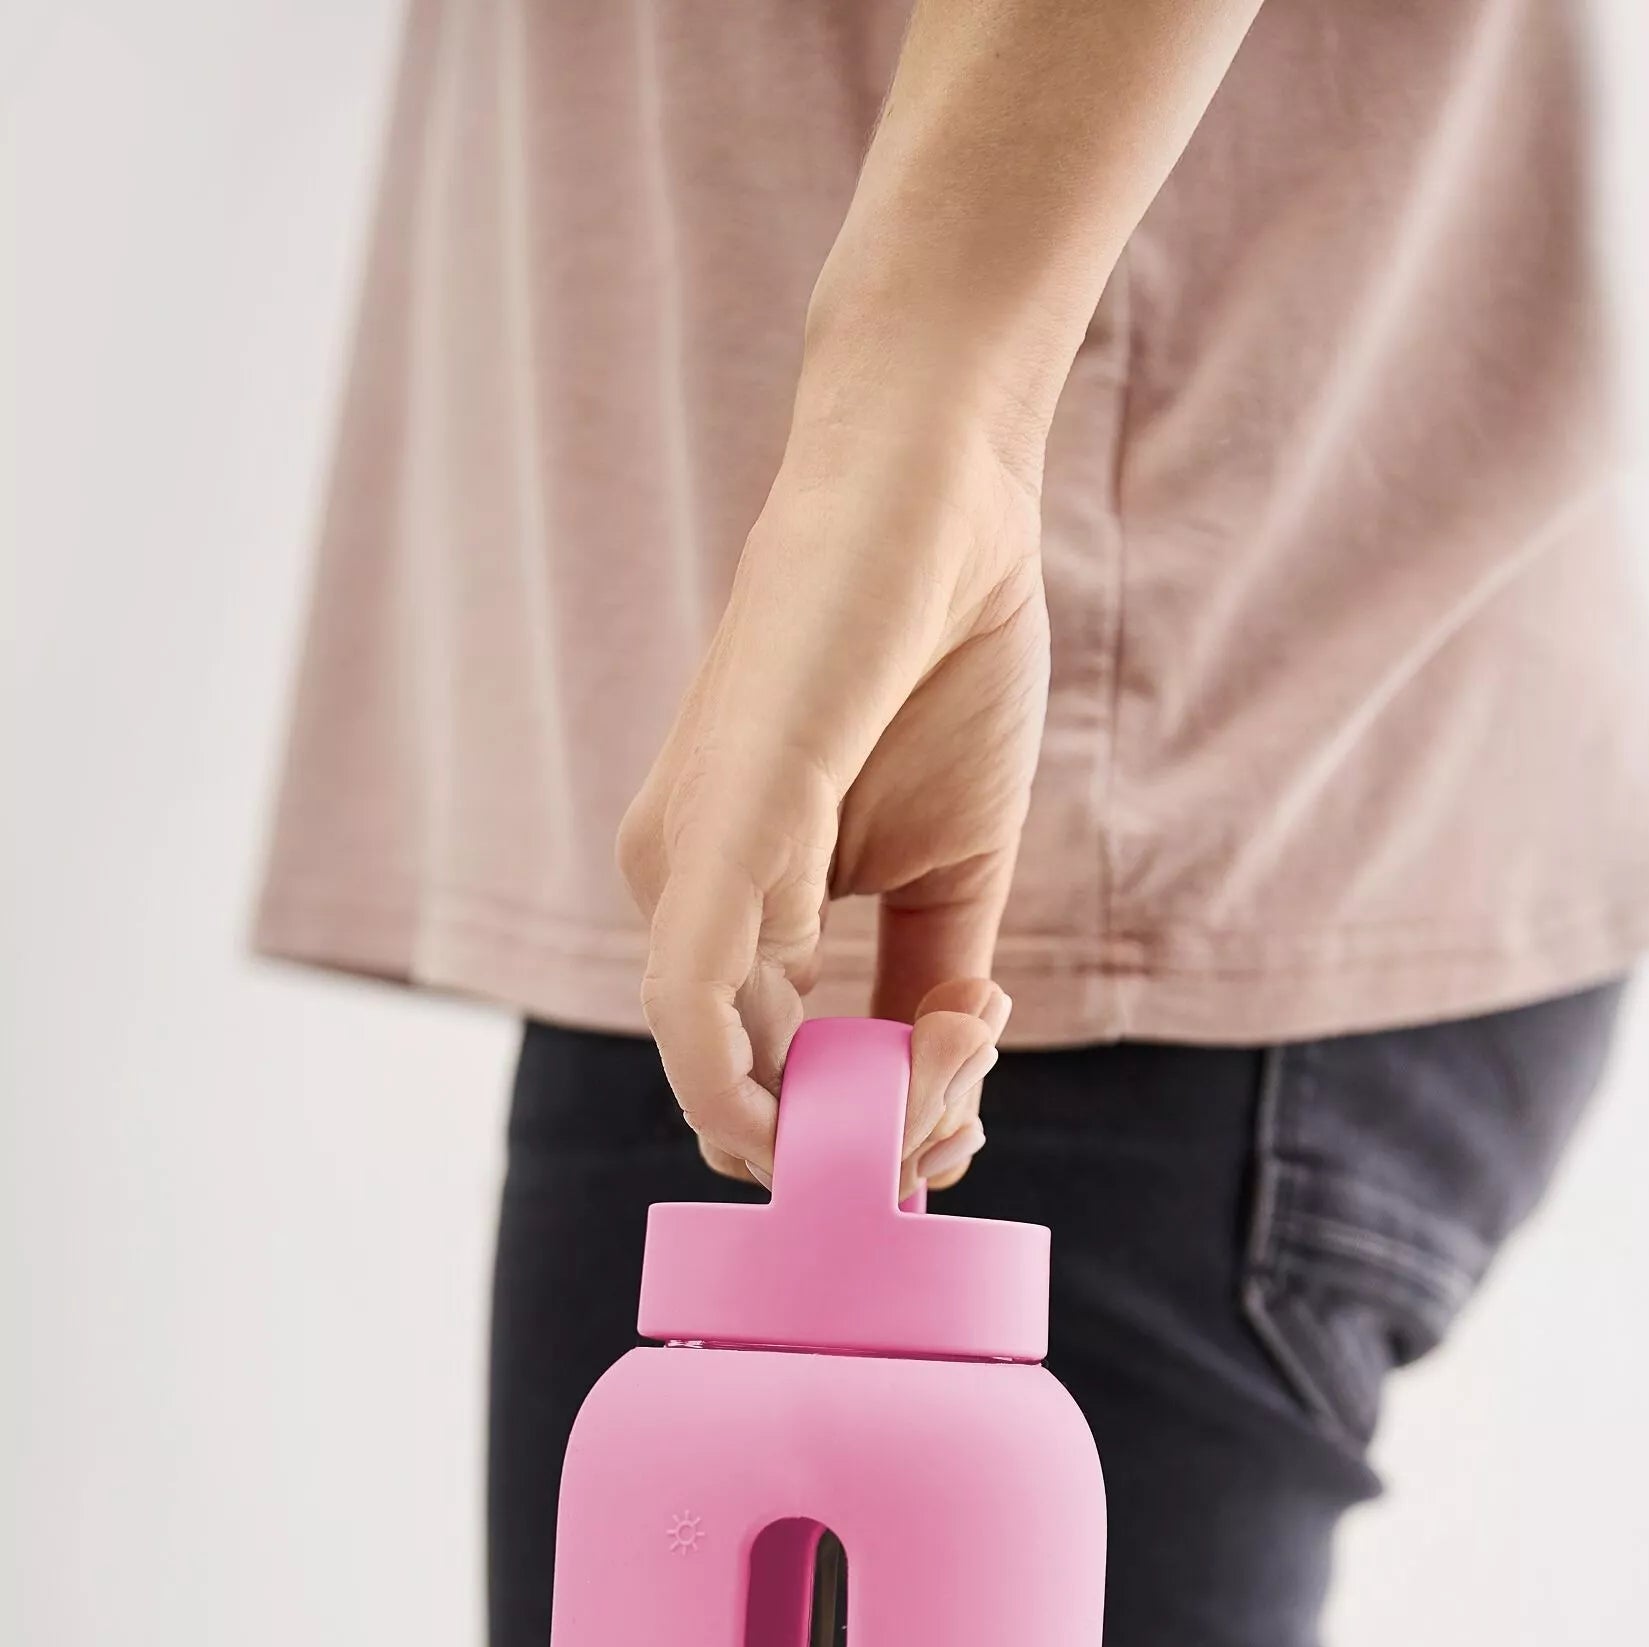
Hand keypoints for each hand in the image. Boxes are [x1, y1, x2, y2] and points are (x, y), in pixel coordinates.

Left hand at [618, 399, 1047, 1196]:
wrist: (939, 501)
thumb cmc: (942, 662)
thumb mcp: (954, 868)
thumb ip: (929, 984)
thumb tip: (933, 1088)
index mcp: (731, 901)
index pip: (762, 1079)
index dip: (856, 1139)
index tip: (961, 1128)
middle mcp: (681, 890)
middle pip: (742, 1099)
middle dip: (865, 1142)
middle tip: (966, 1112)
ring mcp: (684, 865)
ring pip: (728, 1075)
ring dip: (857, 1114)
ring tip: (959, 1058)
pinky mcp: (712, 832)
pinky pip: (696, 1005)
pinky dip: (766, 1080)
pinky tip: (891, 1071)